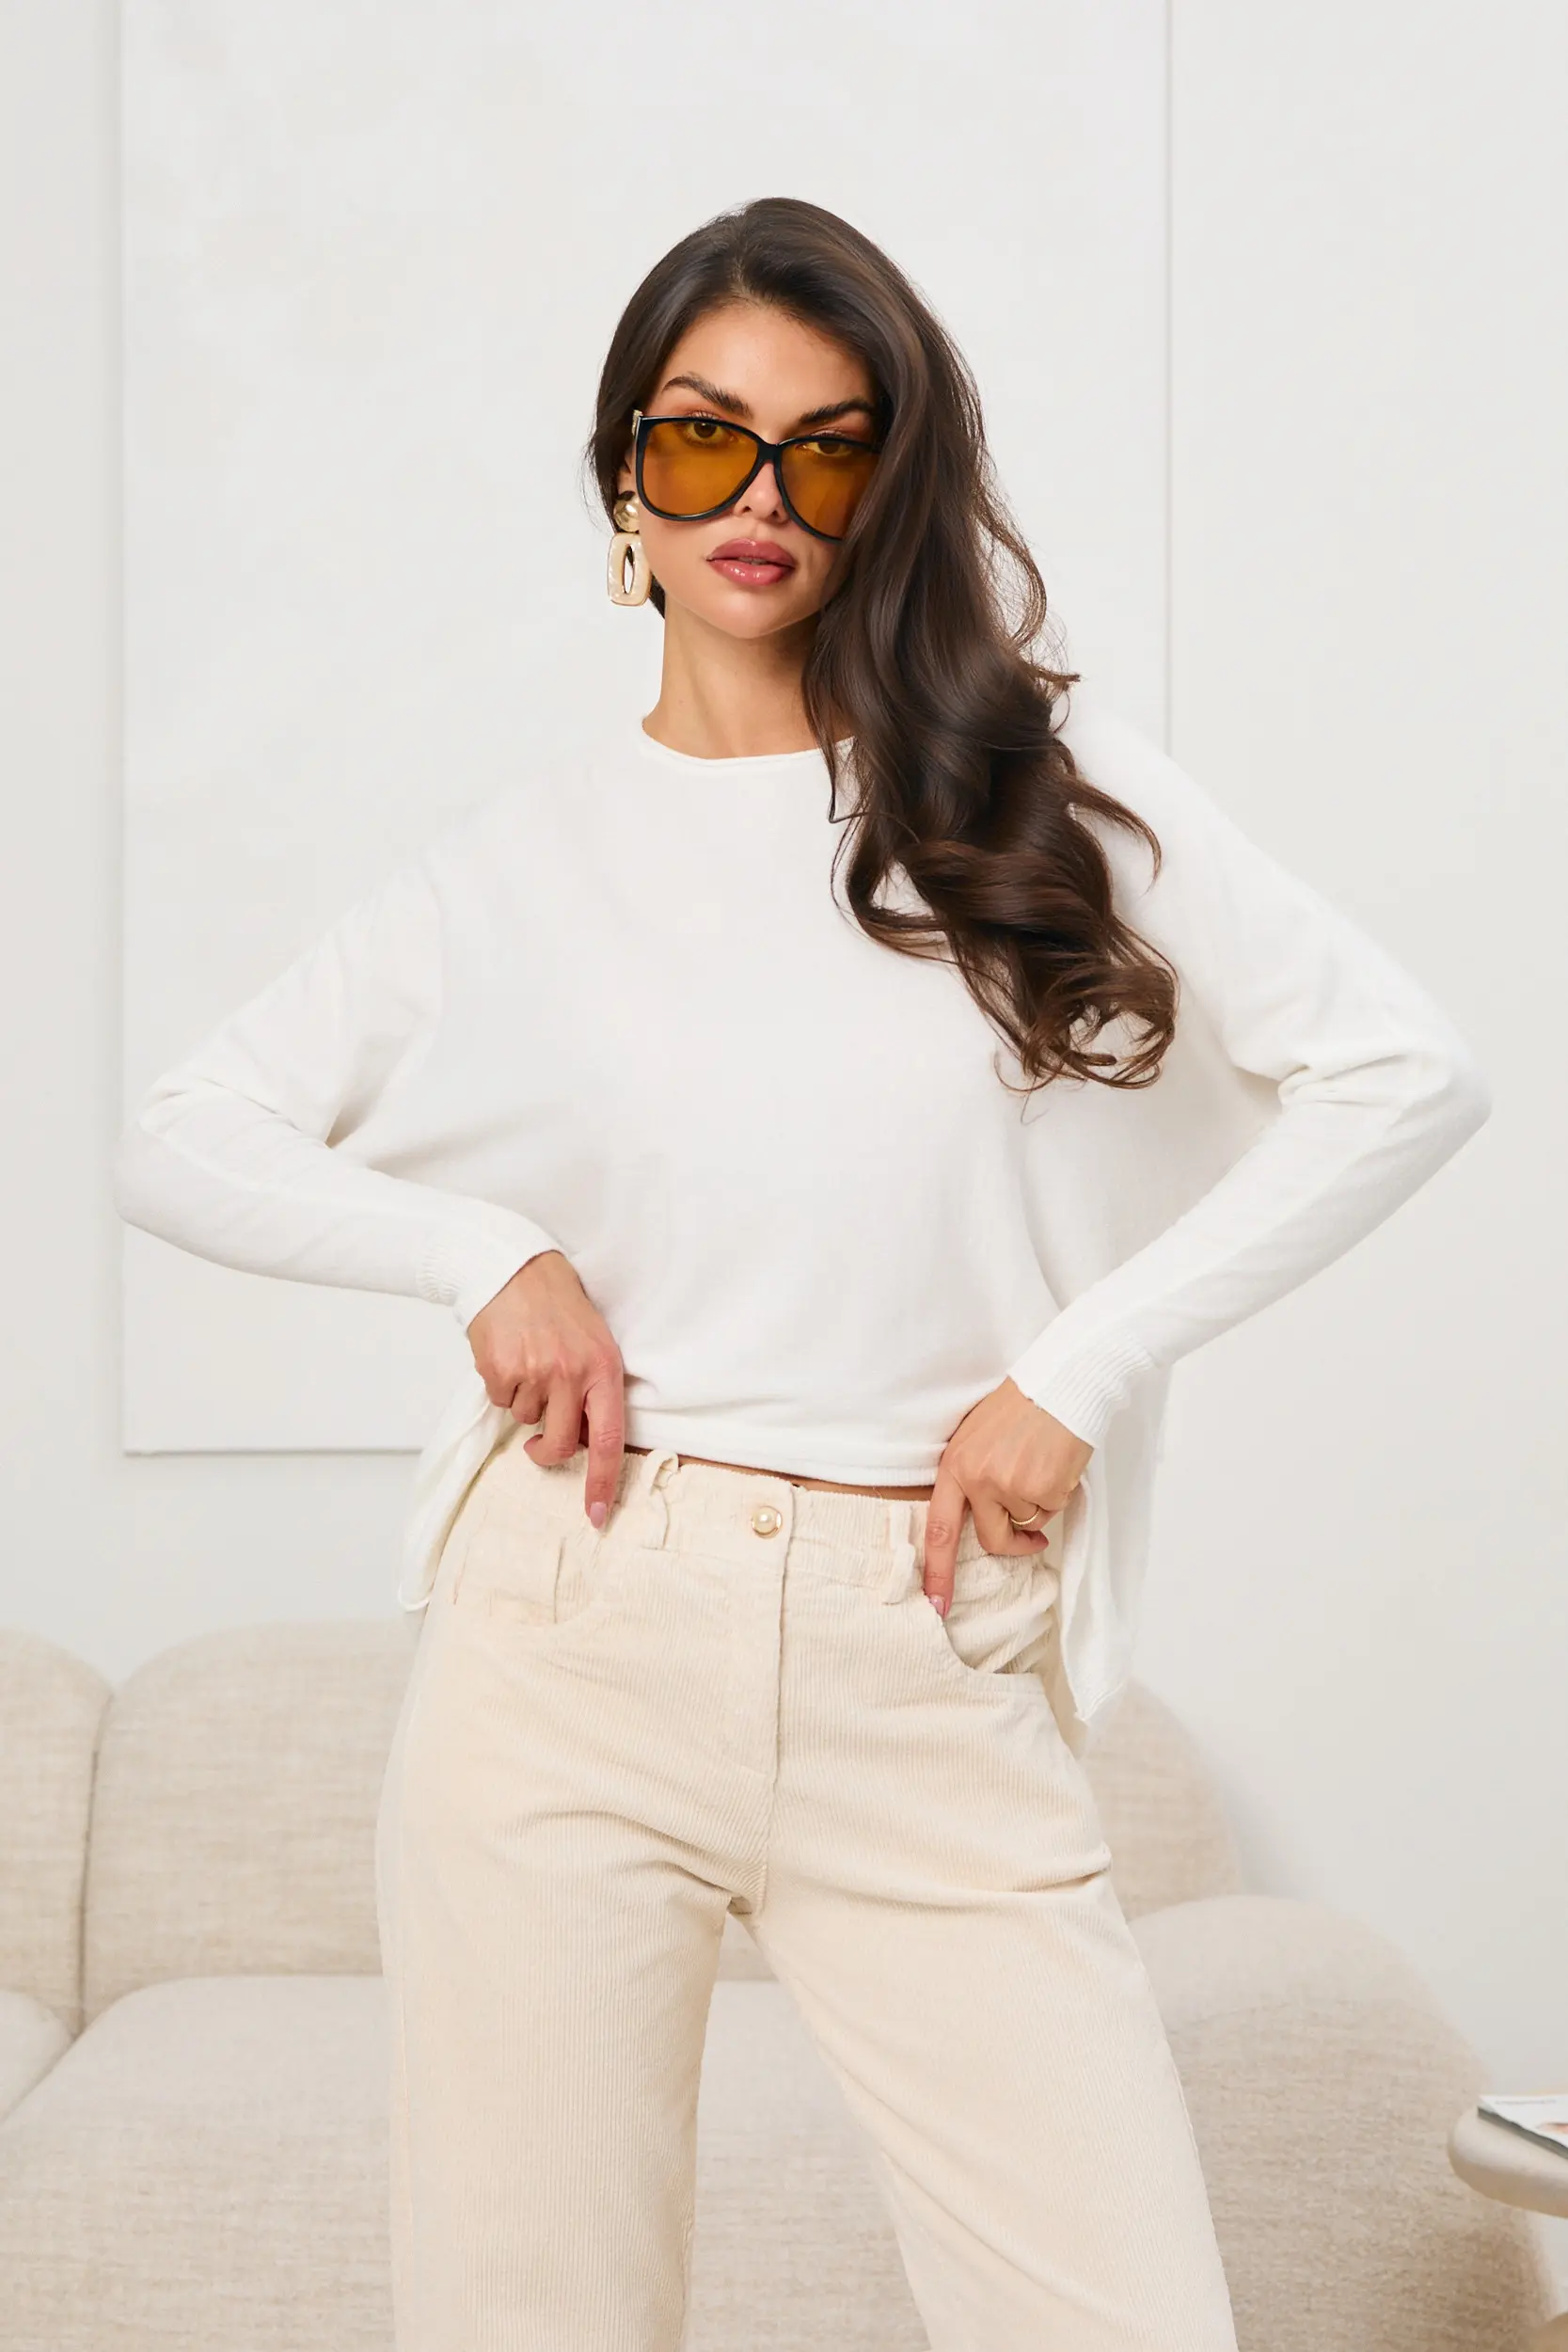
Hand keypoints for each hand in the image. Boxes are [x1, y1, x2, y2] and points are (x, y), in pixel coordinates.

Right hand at [466, 1251, 625, 1529]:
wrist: (515, 1268)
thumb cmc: (558, 1308)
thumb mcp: (593, 1344)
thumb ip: (593, 1391)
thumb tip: (584, 1442)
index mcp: (604, 1368)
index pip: (609, 1438)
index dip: (602, 1482)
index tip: (596, 1516)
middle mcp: (572, 1372)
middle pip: (562, 1443)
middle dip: (547, 1451)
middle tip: (538, 1444)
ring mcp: (535, 1370)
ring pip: (526, 1420)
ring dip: (523, 1401)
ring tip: (527, 1361)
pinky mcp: (501, 1367)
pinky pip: (500, 1400)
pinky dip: (501, 1385)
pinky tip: (507, 1355)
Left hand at [921, 1377, 1093, 1616]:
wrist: (1060, 1384)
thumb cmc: (1020, 1408)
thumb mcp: (976, 1437)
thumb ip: (970, 1476)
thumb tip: (978, 1519)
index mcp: (956, 1466)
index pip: (939, 1529)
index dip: (936, 1571)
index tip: (935, 1605)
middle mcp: (979, 1479)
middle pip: (992, 1540)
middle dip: (1015, 1545)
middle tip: (1032, 1542)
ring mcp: (1012, 1485)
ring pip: (1029, 1525)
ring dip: (1041, 1505)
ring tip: (1043, 1467)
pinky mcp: (1045, 1488)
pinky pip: (1053, 1511)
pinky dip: (1059, 1495)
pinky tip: (1058, 1465)